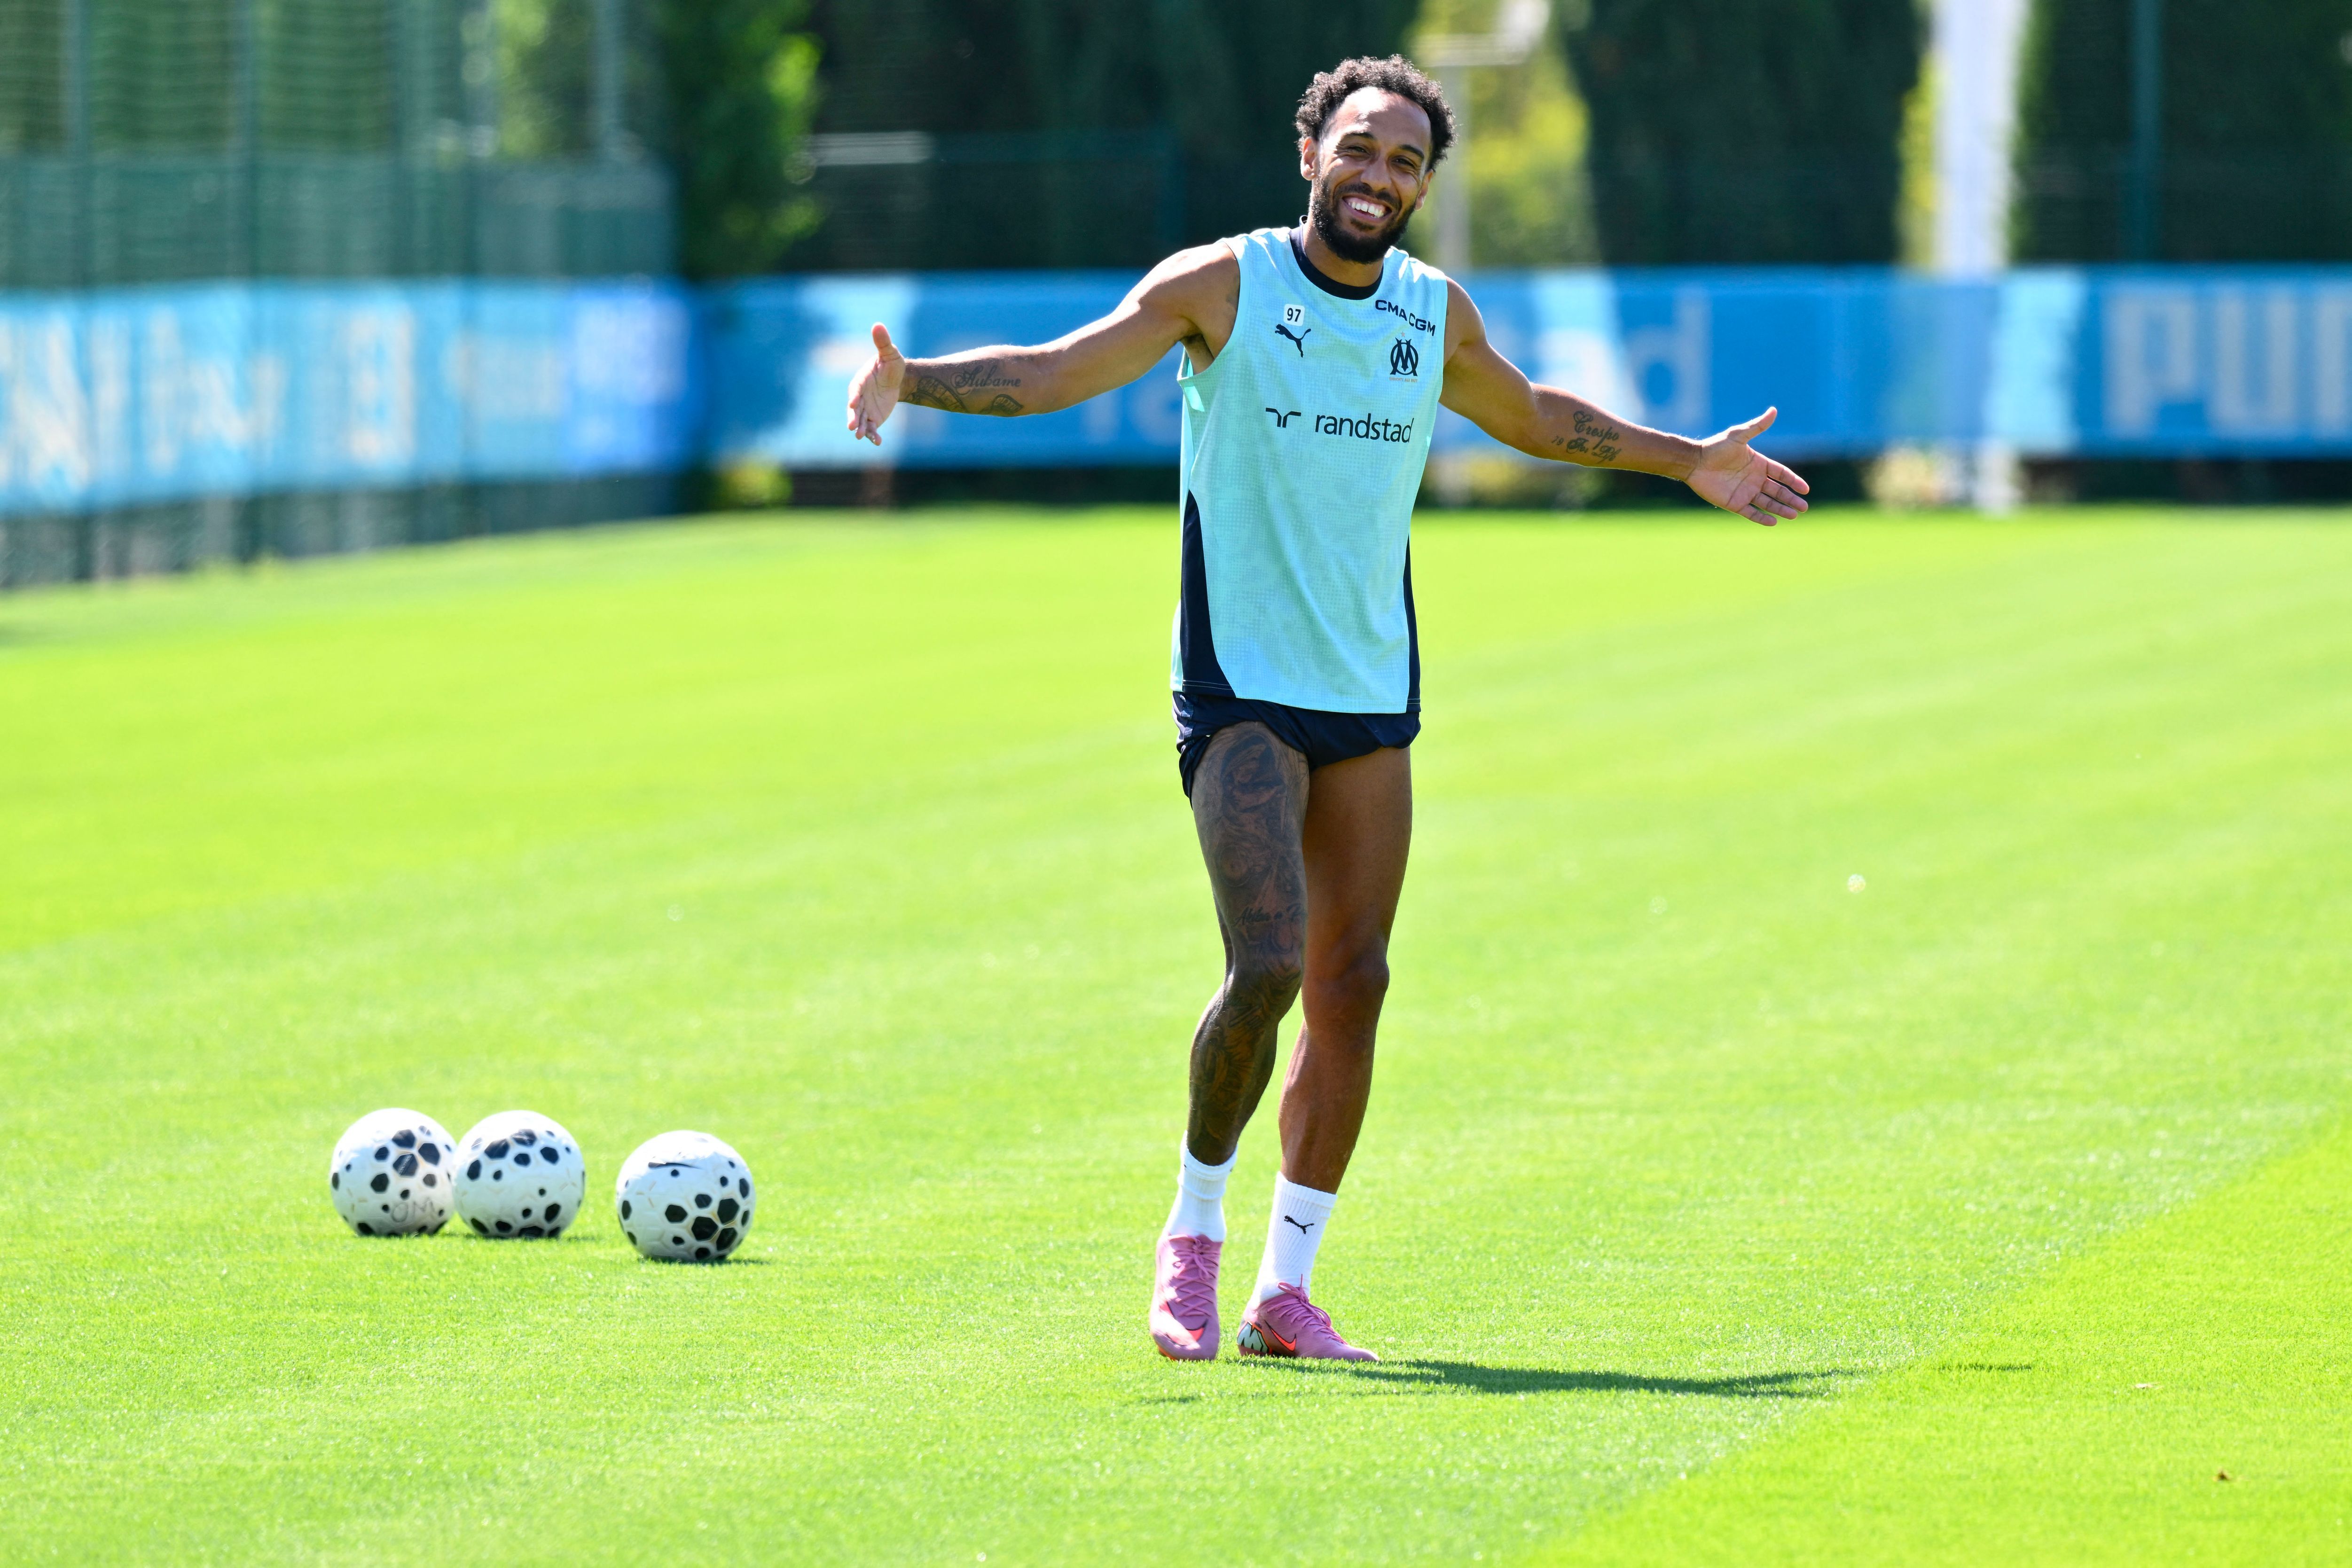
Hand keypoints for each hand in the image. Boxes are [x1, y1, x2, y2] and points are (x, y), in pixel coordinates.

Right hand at [844, 323, 905, 445]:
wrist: (898, 379)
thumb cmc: (891, 364)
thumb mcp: (889, 353)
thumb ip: (882, 342)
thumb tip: (878, 324)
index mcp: (860, 381)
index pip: (855, 390)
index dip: (854, 397)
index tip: (853, 403)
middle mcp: (860, 397)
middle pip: (854, 409)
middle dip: (853, 417)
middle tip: (852, 427)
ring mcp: (865, 409)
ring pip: (860, 420)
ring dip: (860, 429)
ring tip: (860, 437)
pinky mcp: (873, 418)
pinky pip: (871, 428)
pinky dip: (873, 435)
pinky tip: (878, 442)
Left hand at [1685, 408, 1809, 525]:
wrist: (1695, 462)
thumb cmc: (1716, 448)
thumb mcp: (1738, 436)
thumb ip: (1757, 427)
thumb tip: (1774, 410)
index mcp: (1759, 464)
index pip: (1782, 474)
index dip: (1794, 481)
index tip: (1805, 489)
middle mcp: (1754, 479)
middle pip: (1778, 491)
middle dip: (1791, 499)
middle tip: (1804, 507)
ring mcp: (1745, 492)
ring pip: (1767, 503)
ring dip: (1781, 509)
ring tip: (1794, 515)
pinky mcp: (1734, 503)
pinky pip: (1751, 513)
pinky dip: (1762, 518)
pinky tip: (1773, 522)